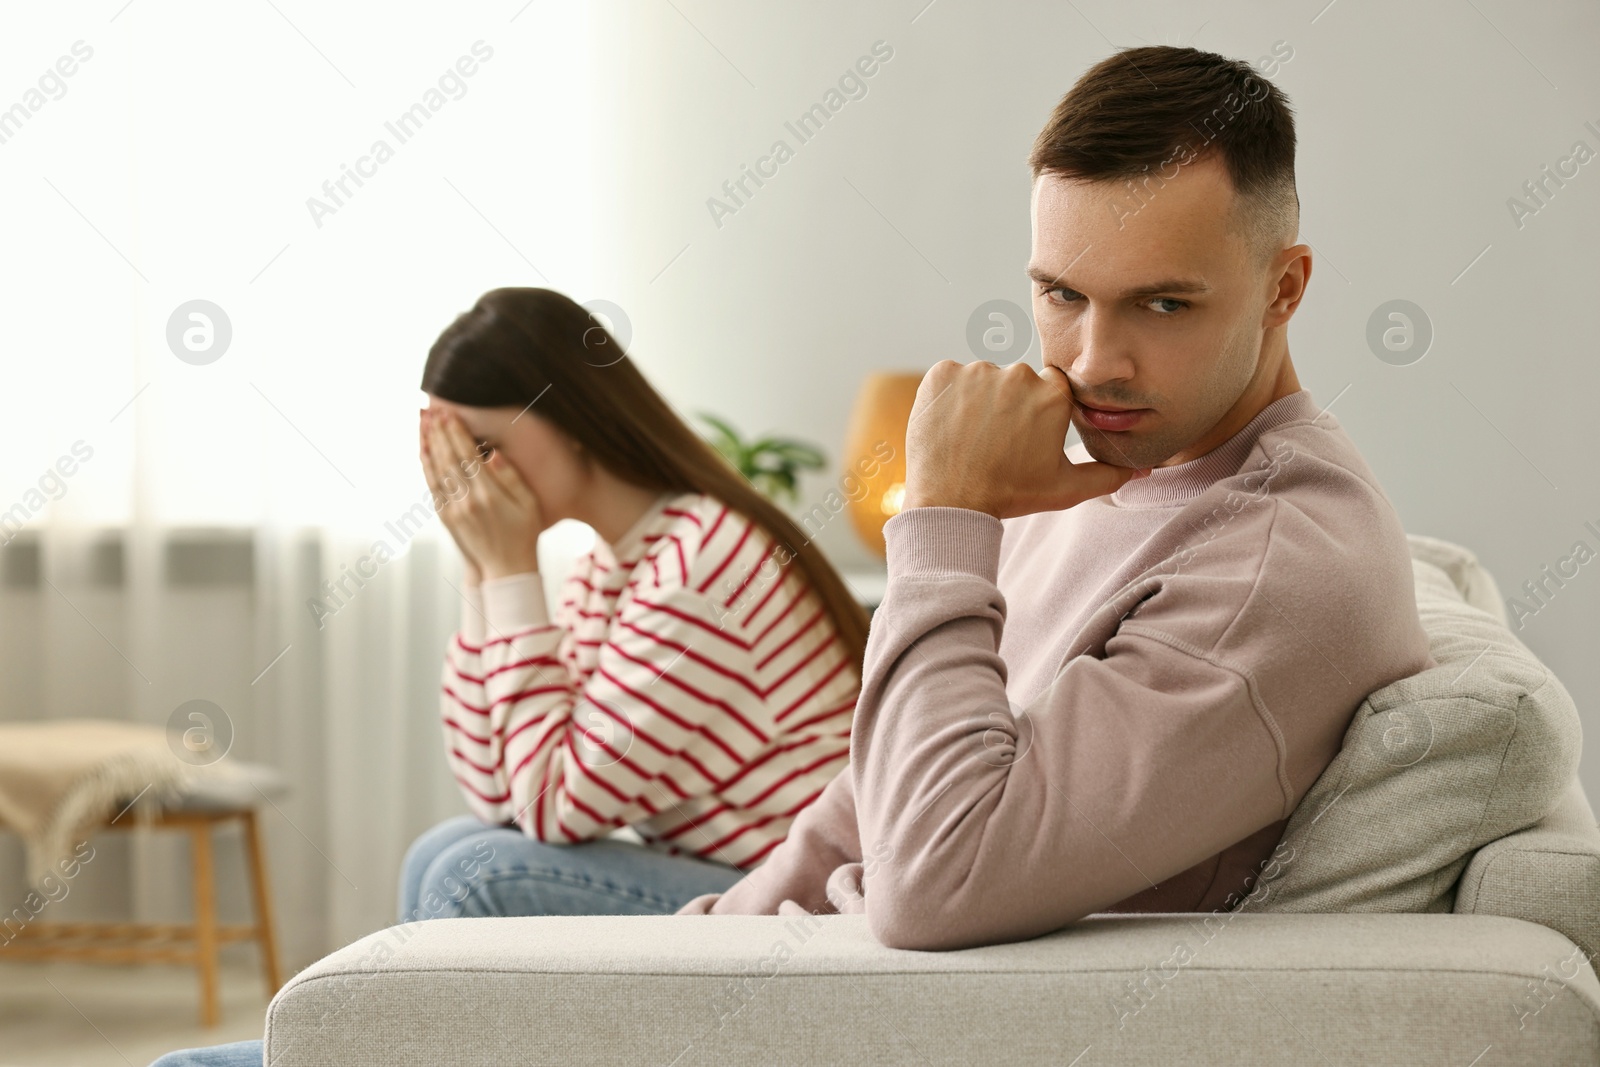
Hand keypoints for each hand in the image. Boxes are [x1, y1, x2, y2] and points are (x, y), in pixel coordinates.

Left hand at [419, 407, 543, 580]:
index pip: (467, 455)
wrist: (507, 569)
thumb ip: (511, 477)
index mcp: (488, 495)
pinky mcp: (446, 518)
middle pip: (447, 459)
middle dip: (439, 432)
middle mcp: (466, 502)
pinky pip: (431, 487)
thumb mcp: (529, 504)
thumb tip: (492, 453)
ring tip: (422, 422)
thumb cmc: (524, 534)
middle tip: (432, 409)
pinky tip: (423, 451)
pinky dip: (426, 466)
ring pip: (435, 471)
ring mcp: (452, 511)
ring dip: (427, 444)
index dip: (457, 432)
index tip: (450, 412)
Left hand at [901, 360, 1147, 518]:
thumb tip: (1142, 469)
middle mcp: (1018, 373)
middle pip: (1017, 381)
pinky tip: (949, 426)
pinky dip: (948, 397)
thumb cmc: (1011, 495)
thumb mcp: (1066, 489)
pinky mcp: (942, 372)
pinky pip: (949, 377)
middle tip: (995, 442)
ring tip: (971, 438)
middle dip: (1008, 406)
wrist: (951, 501)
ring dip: (978, 401)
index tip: (1023, 436)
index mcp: (1054, 394)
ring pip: (983, 379)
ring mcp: (977, 370)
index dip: (1036, 413)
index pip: (1050, 389)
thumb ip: (1107, 475)